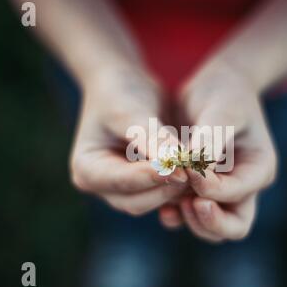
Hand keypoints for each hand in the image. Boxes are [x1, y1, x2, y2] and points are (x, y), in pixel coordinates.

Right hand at [70, 65, 186, 215]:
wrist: (125, 85)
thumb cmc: (120, 93)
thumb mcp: (131, 112)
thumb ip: (151, 140)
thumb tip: (175, 164)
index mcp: (86, 170)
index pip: (121, 182)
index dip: (152, 176)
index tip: (181, 168)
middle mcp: (102, 186)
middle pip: (136, 201)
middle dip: (166, 188)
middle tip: (195, 172)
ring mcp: (122, 189)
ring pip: (153, 202)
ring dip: (176, 190)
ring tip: (200, 171)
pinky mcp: (143, 186)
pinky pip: (164, 195)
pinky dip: (180, 187)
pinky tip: (199, 173)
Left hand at [159, 60, 276, 241]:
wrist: (214, 88)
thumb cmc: (224, 94)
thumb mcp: (222, 111)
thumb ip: (211, 141)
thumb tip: (196, 168)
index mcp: (258, 168)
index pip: (237, 192)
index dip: (210, 186)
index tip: (186, 169)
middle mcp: (244, 186)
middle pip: (235, 226)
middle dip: (210, 221)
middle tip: (187, 204)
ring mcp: (223, 192)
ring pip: (213, 229)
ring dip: (192, 221)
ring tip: (170, 206)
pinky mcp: (202, 191)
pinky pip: (192, 216)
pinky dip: (179, 217)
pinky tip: (163, 208)